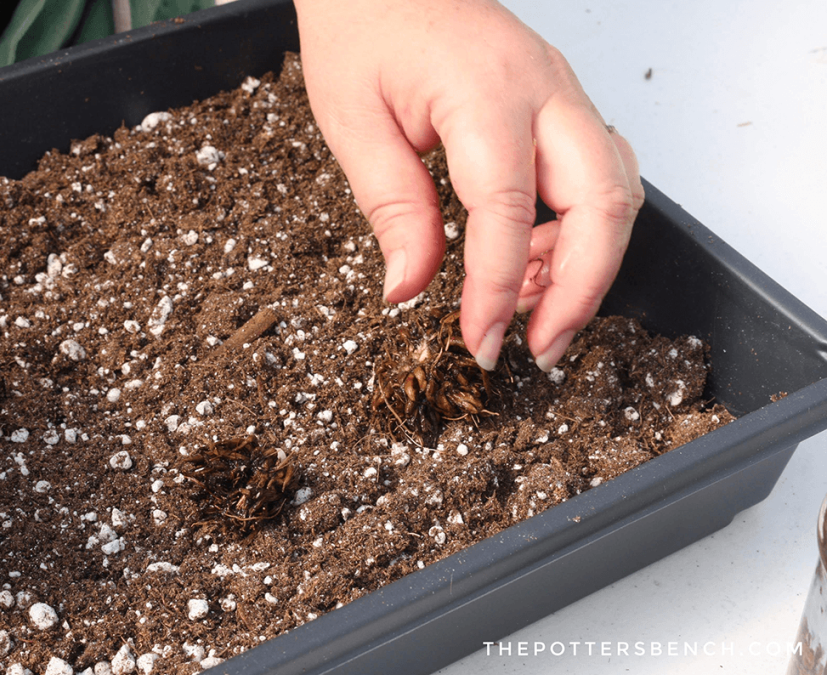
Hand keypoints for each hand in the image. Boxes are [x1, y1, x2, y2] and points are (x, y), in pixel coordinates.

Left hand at [294, 0, 644, 370]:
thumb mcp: (353, 122)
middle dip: (581, 291)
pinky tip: (537, 256)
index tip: (482, 341)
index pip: (507, 212)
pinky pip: (601, 175)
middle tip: (540, 347)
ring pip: (617, 191)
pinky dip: (581, 229)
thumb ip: (393, 207)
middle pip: (604, 203)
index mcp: (484, 91)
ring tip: (530, 306)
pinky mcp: (562, 106)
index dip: (498, 291)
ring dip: (587, 263)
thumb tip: (410, 288)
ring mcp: (564, 93)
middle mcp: (544, 88)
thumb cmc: (363, 28)